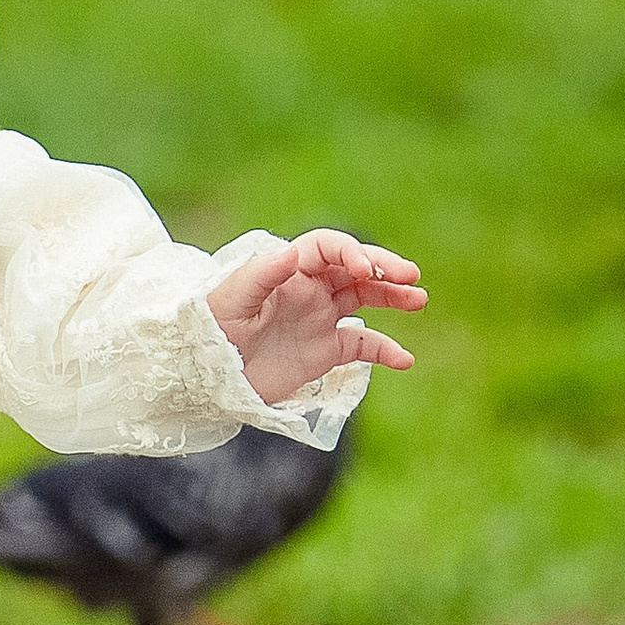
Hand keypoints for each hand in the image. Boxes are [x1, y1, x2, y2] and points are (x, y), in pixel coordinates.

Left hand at [208, 229, 425, 405]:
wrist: (205, 377)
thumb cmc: (209, 331)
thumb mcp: (230, 301)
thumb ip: (261, 275)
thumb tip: (291, 252)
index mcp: (288, 270)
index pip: (328, 248)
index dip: (351, 252)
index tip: (366, 269)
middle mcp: (309, 289)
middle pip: (355, 269)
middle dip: (384, 268)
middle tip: (411, 276)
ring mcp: (319, 318)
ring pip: (366, 299)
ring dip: (393, 297)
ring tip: (419, 299)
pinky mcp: (324, 350)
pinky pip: (362, 344)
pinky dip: (385, 350)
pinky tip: (404, 358)